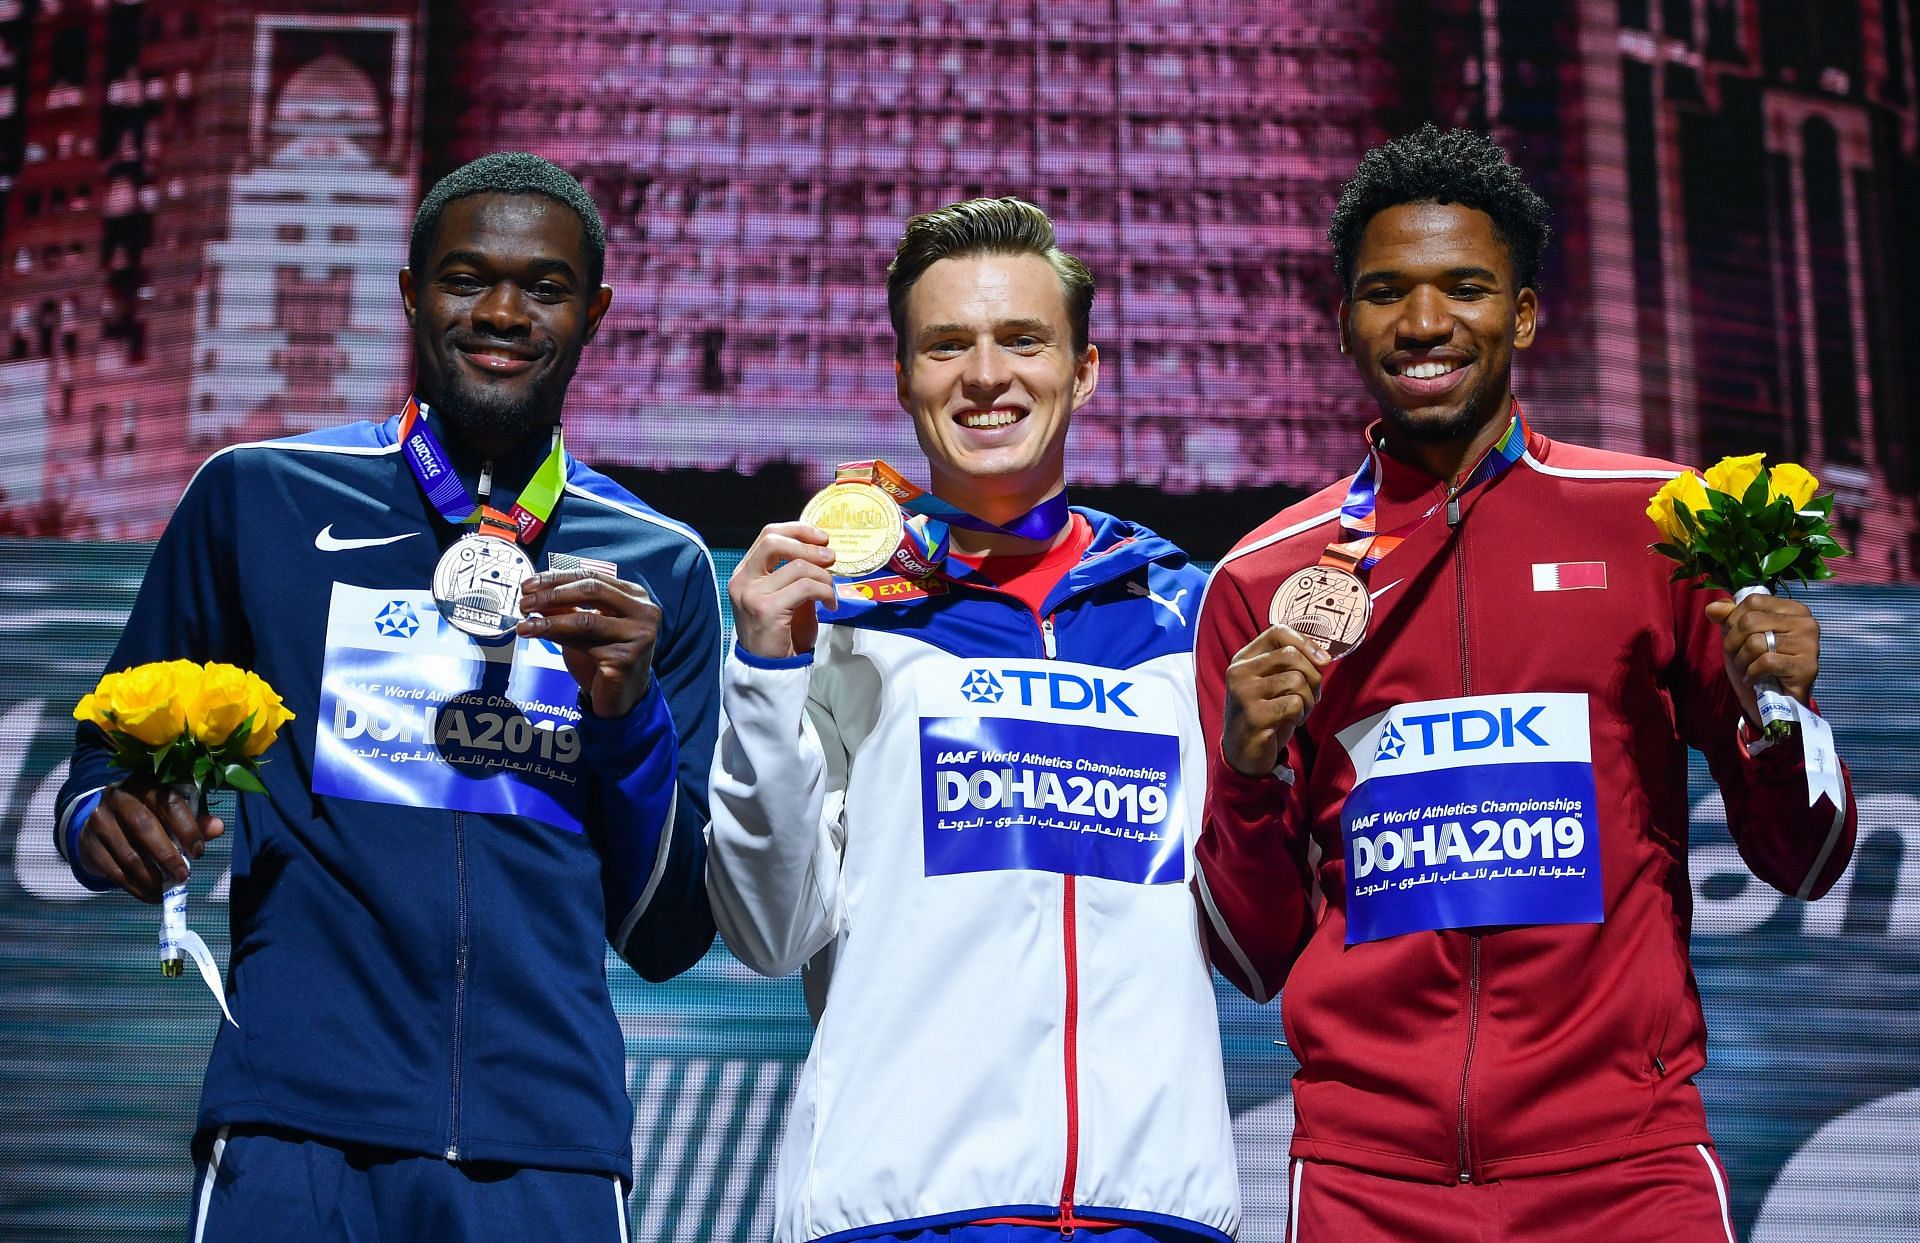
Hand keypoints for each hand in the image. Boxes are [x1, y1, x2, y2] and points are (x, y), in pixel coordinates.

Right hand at [78, 778, 224, 903]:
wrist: (104, 824)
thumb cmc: (149, 816)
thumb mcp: (173, 813)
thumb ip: (196, 820)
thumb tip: (217, 827)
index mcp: (147, 783)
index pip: (168, 802)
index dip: (186, 828)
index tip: (198, 852)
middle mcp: (120, 797)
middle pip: (143, 825)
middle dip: (166, 855)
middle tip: (182, 876)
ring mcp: (100, 820)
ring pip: (127, 853)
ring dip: (150, 877)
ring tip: (166, 890)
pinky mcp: (89, 843)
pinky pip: (114, 870)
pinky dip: (135, 887)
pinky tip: (150, 894)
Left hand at [517, 570, 661, 717]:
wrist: (622, 696)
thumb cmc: (606, 657)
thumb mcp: (586, 625)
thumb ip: (567, 607)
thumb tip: (535, 592)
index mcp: (635, 596)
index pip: (592, 577)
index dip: (557, 578)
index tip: (529, 585)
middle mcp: (644, 612)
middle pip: (592, 591)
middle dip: (552, 595)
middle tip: (525, 603)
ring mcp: (639, 635)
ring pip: (586, 620)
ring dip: (549, 621)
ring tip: (525, 625)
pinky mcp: (626, 659)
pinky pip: (584, 645)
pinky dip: (557, 639)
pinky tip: (540, 638)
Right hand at [729, 521, 838, 659]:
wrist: (770, 670)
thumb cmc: (780, 634)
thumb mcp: (786, 597)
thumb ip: (796, 574)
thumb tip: (822, 553)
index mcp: (745, 573)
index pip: (768, 535)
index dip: (797, 530)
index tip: (821, 538)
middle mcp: (743, 580)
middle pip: (774, 541)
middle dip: (808, 545)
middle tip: (830, 558)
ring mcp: (752, 594)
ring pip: (797, 567)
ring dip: (824, 578)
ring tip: (831, 593)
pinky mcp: (767, 609)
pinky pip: (806, 588)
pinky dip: (825, 593)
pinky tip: (830, 606)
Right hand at [1220, 625, 1330, 777]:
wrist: (1243, 752)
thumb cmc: (1264, 714)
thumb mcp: (1272, 683)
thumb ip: (1290, 665)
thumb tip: (1324, 657)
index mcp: (1244, 659)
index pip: (1277, 632)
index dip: (1306, 642)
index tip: (1324, 660)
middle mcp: (1239, 672)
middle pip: (1292, 655)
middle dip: (1313, 676)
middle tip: (1311, 695)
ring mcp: (1244, 693)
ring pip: (1297, 680)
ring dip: (1309, 699)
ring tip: (1299, 711)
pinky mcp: (1254, 715)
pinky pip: (1295, 703)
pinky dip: (1301, 714)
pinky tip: (1291, 721)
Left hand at [1704, 593, 1819, 722]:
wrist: (1776, 700)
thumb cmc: (1758, 662)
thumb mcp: (1739, 636)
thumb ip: (1728, 617)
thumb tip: (1712, 608)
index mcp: (1793, 609)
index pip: (1753, 601)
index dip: (1733, 620)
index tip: (1735, 637)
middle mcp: (1806, 623)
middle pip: (1750, 621)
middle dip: (1733, 642)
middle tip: (1737, 657)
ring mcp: (1810, 645)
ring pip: (1755, 642)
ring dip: (1741, 660)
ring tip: (1746, 668)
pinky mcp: (1806, 667)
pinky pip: (1765, 662)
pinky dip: (1752, 673)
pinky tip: (1754, 679)